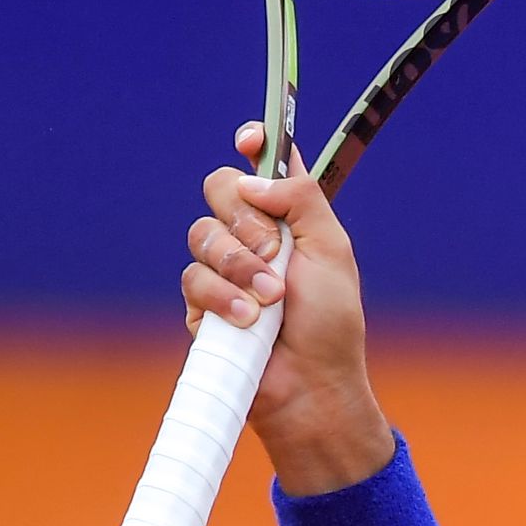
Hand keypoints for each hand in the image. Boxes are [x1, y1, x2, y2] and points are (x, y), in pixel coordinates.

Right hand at [181, 121, 394, 493]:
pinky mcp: (202, 302)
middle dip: (245, 219)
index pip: (261, 166)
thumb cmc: (331, 324)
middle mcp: (253, 237)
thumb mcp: (332, 250)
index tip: (250, 140)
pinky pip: (193, 277)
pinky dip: (222, 296)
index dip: (253, 144)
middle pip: (220, 188)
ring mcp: (223, 269)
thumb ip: (301, 200)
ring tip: (270, 300)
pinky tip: (246, 319)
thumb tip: (253, 174)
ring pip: (203, 233)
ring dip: (238, 265)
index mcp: (289, 218)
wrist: (311, 385)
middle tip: (274, 253)